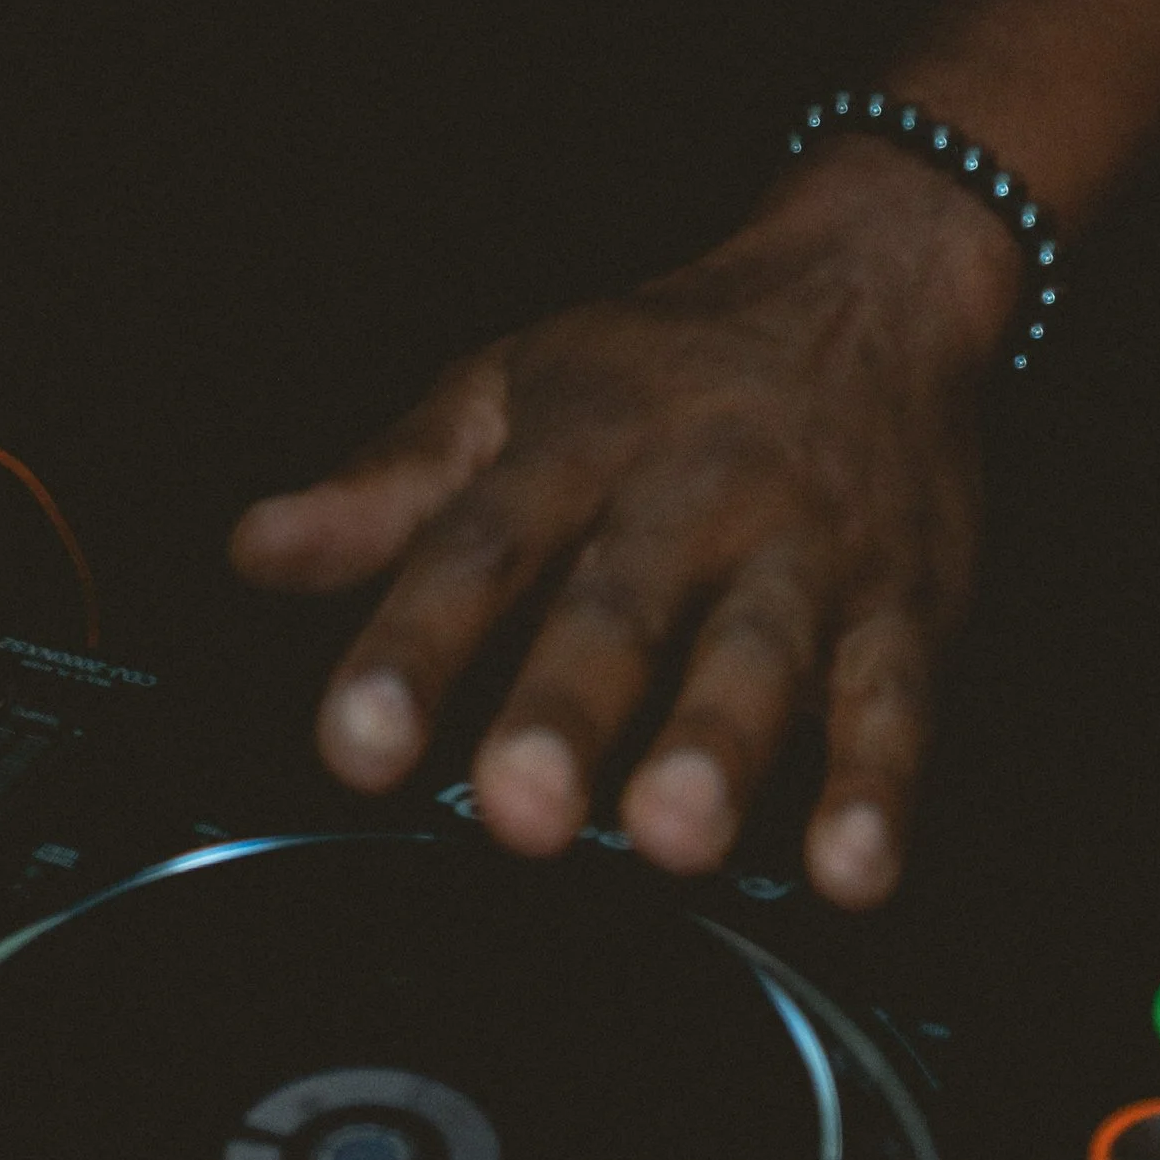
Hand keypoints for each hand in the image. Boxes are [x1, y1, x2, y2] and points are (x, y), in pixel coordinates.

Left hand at [229, 152, 1015, 906]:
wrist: (866, 288)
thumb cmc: (665, 362)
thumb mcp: (509, 388)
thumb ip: (387, 487)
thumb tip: (255, 551)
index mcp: (574, 442)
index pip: (477, 546)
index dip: (410, 646)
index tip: (355, 742)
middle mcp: (686, 496)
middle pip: (619, 608)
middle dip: (567, 709)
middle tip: (516, 807)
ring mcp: (803, 554)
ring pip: (760, 655)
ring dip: (718, 748)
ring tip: (671, 835)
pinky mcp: (904, 611)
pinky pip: (896, 706)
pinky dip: (878, 791)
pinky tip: (849, 871)